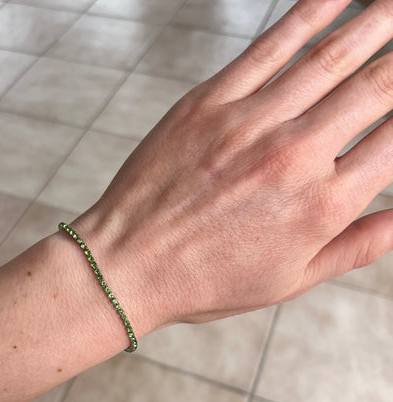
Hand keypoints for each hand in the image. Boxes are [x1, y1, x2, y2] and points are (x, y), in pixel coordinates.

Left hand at [72, 0, 392, 336]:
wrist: (127, 266)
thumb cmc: (205, 280)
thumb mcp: (289, 281)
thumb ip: (356, 247)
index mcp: (320, 206)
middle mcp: (293, 157)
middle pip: (375, 86)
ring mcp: (248, 124)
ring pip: (329, 58)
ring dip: (373, 22)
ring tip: (391, 7)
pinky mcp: (207, 105)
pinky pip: (267, 47)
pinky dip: (307, 14)